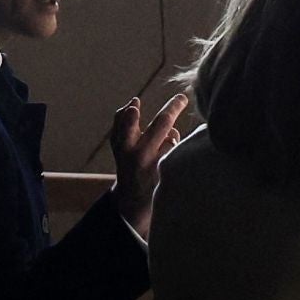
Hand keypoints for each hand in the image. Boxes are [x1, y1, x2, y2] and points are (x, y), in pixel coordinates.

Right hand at [109, 92, 187, 238]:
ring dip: (172, 135)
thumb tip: (133, 102)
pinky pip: (179, 152)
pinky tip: (172, 157)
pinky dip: (176, 148)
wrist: (133, 200)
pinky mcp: (168, 174)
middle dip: (174, 106)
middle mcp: (139, 156)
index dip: (129, 117)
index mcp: (124, 146)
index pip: (125, 127)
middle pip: (162, 123)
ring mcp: (156, 166)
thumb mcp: (117, 144)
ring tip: (164, 145)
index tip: (135, 105)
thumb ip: (121, 121)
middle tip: (182, 98)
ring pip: (173, 136)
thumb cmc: (127, 162)